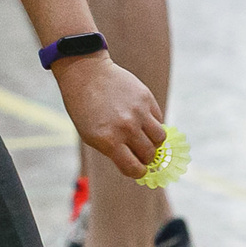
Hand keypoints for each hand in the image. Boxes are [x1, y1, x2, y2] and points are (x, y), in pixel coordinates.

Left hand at [53, 54, 165, 177]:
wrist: (87, 74)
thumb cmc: (85, 108)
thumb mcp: (91, 135)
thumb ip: (113, 150)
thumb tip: (137, 163)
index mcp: (108, 141)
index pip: (134, 168)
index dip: (138, 172)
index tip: (138, 170)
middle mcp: (126, 128)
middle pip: (149, 155)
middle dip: (146, 158)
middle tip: (140, 153)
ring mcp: (138, 112)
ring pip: (160, 139)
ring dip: (154, 143)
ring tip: (144, 137)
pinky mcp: (146, 99)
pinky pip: (159, 120)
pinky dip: (153, 124)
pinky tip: (141, 119)